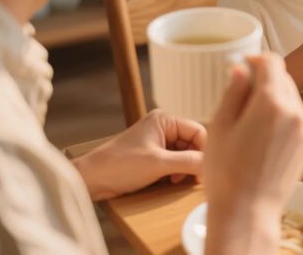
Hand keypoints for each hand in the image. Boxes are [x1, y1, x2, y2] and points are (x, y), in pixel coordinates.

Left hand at [73, 109, 206, 200]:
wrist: (92, 179)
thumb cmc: (119, 165)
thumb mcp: (158, 164)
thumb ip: (187, 162)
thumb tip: (211, 166)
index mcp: (165, 120)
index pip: (198, 131)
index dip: (203, 150)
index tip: (205, 170)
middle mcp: (163, 127)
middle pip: (192, 143)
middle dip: (193, 161)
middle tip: (192, 178)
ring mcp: (157, 142)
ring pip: (184, 154)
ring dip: (184, 169)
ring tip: (176, 180)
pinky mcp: (153, 156)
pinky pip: (174, 162)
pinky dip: (175, 172)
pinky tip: (169, 181)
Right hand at [204, 53, 302, 254]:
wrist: (247, 211)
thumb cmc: (227, 172)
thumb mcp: (220, 125)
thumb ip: (234, 91)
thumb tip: (242, 70)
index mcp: (270, 101)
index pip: (272, 62)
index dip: (257, 59)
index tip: (245, 65)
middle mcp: (294, 111)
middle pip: (283, 78)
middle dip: (265, 79)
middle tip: (242, 94)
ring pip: (291, 98)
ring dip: (274, 98)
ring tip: (250, 119)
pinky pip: (296, 118)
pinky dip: (282, 116)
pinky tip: (262, 135)